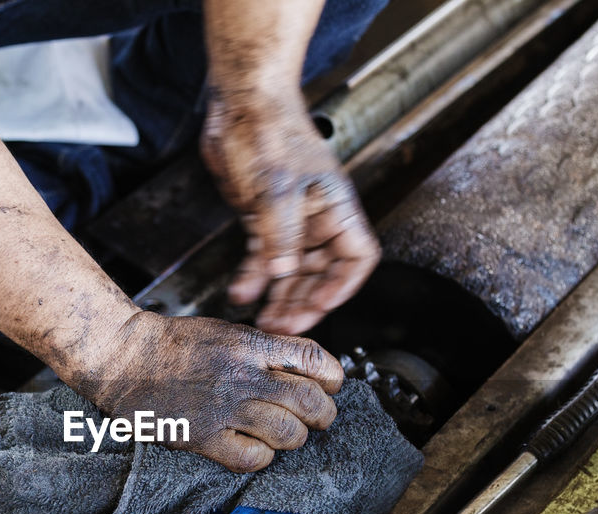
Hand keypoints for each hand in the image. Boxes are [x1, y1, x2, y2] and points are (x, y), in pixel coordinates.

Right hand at [84, 312, 342, 471]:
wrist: (124, 357)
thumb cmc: (172, 344)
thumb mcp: (226, 331)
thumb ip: (265, 348)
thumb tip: (303, 367)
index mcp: (250, 345)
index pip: (314, 359)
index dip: (332, 376)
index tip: (331, 385)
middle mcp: (243, 376)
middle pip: (310, 401)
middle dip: (323, 414)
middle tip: (318, 417)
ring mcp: (224, 409)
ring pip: (287, 434)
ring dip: (295, 438)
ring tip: (286, 435)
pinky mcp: (204, 437)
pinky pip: (252, 458)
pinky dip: (262, 457)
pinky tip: (255, 448)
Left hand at [200, 90, 380, 335]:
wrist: (240, 104)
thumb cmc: (269, 131)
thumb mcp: (276, 190)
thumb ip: (281, 237)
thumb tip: (283, 274)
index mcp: (337, 209)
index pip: (357, 259)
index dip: (343, 288)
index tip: (320, 307)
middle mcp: (318, 219)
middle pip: (322, 274)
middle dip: (304, 302)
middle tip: (283, 326)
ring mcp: (291, 221)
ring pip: (292, 271)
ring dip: (280, 297)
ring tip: (264, 320)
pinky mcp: (263, 220)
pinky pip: (263, 258)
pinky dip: (253, 277)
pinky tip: (241, 293)